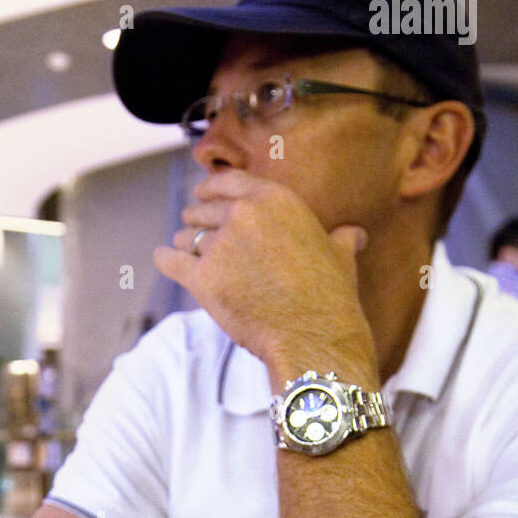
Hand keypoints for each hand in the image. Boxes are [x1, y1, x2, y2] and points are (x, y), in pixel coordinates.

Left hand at [153, 170, 376, 388]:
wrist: (313, 335)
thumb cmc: (330, 296)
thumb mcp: (341, 256)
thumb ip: (340, 238)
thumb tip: (355, 235)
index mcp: (274, 199)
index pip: (229, 182)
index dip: (211, 188)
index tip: (202, 194)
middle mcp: (242, 215)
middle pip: (203, 211)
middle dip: (197, 219)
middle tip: (194, 228)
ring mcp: (219, 246)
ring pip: (187, 237)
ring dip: (185, 244)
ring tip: (187, 252)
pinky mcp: (201, 278)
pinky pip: (171, 261)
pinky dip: (165, 259)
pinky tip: (162, 258)